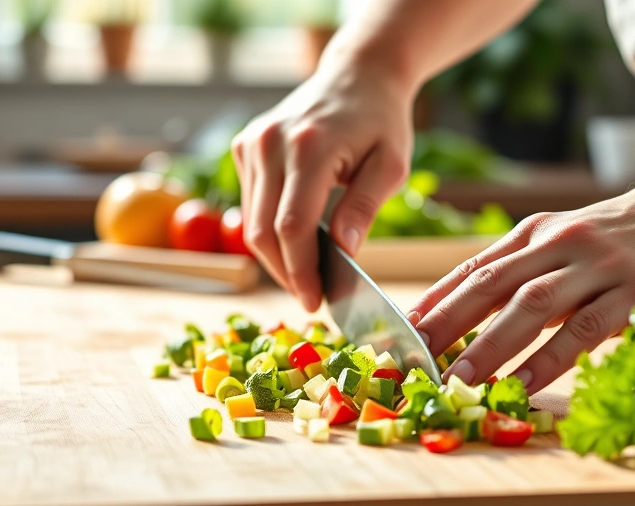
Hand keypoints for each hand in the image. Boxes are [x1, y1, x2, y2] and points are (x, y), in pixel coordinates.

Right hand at [232, 59, 414, 311]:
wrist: (356, 76)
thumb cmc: (381, 122)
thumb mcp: (391, 165)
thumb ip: (365, 207)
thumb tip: (343, 252)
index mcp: (309, 147)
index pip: (292, 226)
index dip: (300, 271)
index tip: (315, 301)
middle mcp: (270, 144)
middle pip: (263, 231)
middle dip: (286, 273)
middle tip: (311, 298)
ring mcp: (251, 143)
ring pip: (251, 223)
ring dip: (275, 258)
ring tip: (305, 276)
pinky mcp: (243, 146)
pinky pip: (250, 204)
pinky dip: (268, 230)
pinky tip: (295, 242)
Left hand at [408, 176, 634, 393]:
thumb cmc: (623, 235)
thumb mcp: (563, 242)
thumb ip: (521, 272)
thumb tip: (462, 315)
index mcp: (533, 232)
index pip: (472, 269)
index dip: (433, 302)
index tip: (397, 333)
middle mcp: (558, 242)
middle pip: (489, 285)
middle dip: (445, 324)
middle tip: (412, 360)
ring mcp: (598, 264)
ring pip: (532, 305)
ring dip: (489, 345)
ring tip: (457, 380)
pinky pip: (586, 327)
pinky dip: (552, 357)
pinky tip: (525, 382)